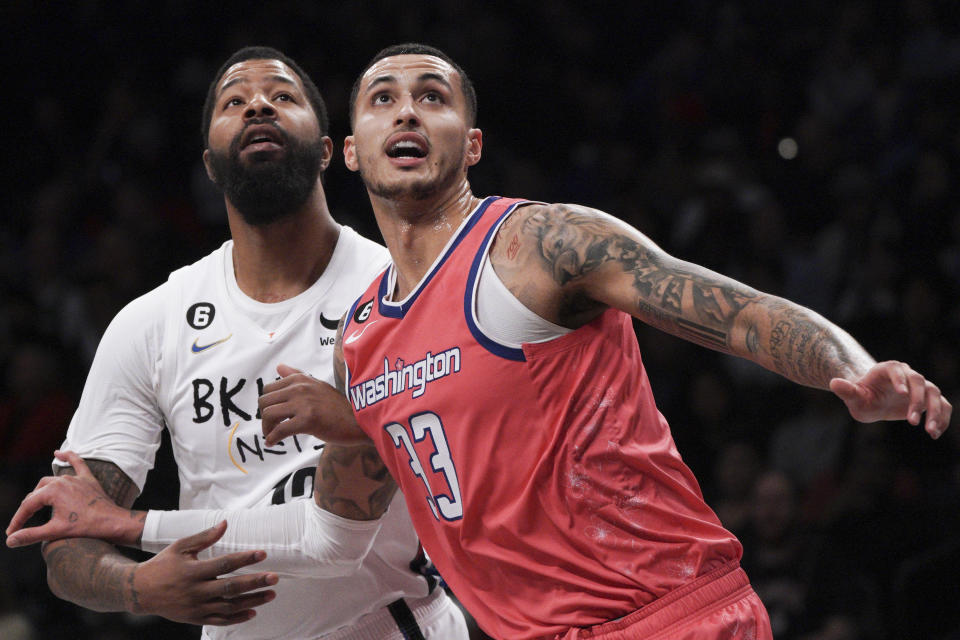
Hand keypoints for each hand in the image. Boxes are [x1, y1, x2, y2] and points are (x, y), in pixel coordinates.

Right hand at [6, 451, 142, 547]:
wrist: (112, 522)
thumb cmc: (85, 528)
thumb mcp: (55, 532)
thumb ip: (31, 535)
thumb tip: (10, 541)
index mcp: (53, 491)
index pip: (28, 505)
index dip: (18, 520)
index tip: (12, 533)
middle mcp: (63, 480)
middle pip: (38, 492)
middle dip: (29, 507)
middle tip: (24, 522)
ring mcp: (76, 478)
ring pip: (52, 480)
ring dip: (42, 491)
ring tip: (35, 503)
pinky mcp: (88, 479)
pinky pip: (78, 463)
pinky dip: (68, 457)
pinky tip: (58, 453)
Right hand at [129, 521, 277, 625]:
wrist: (140, 591)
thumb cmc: (163, 564)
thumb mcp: (180, 546)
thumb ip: (204, 537)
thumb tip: (225, 523)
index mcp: (193, 571)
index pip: (224, 564)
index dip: (245, 559)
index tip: (262, 554)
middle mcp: (196, 590)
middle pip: (231, 587)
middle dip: (255, 583)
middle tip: (275, 578)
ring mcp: (196, 607)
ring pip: (229, 606)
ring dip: (252, 601)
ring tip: (271, 594)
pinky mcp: (195, 618)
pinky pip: (220, 620)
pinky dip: (237, 618)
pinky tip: (253, 612)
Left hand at [259, 364, 368, 446]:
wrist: (358, 422)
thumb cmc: (338, 407)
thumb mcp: (318, 385)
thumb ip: (296, 375)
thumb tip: (279, 366)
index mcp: (301, 379)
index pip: (268, 389)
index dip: (267, 404)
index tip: (273, 416)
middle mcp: (300, 388)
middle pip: (264, 401)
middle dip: (264, 417)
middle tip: (272, 427)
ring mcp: (304, 403)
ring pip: (269, 414)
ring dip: (267, 428)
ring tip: (272, 435)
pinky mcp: (308, 420)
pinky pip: (280, 430)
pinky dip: (272, 438)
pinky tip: (272, 443)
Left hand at [830, 361, 951, 438]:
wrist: (873, 401)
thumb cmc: (861, 397)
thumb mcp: (853, 397)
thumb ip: (846, 391)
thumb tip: (833, 383)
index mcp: (887, 369)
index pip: (897, 369)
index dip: (901, 380)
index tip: (902, 395)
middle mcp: (907, 374)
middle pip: (919, 382)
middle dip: (917, 402)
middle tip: (911, 423)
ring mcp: (920, 386)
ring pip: (934, 393)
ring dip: (935, 412)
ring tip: (930, 432)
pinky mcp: (928, 399)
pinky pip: (943, 405)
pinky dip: (943, 418)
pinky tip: (936, 433)